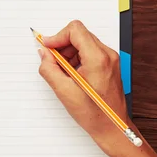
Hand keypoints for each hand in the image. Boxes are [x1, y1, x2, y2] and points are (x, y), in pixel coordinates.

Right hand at [37, 20, 129, 155]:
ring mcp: (111, 59)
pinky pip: (90, 51)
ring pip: (84, 42)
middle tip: (53, 61)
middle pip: (79, 34)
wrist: (112, 127)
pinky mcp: (110, 64)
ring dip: (69, 52)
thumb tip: (44, 54)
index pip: (75, 30)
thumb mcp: (64, 91)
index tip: (47, 46)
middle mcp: (107, 55)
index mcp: (98, 59)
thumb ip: (49, 68)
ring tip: (63, 71)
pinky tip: (72, 74)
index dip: (57, 36)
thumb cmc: (94, 114)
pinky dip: (77, 58)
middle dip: (62, 45)